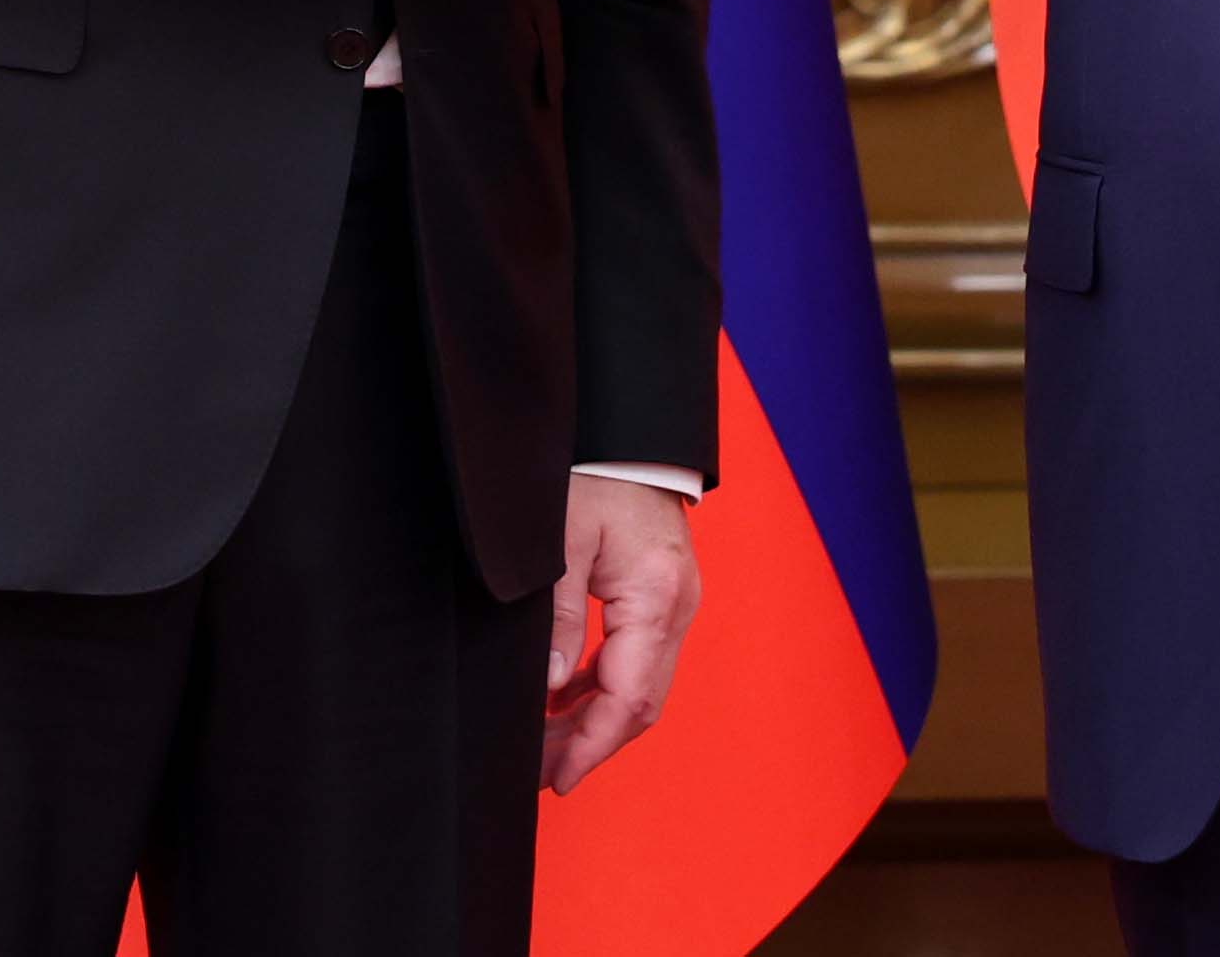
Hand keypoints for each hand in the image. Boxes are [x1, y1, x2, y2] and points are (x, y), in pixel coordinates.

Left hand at [546, 474, 701, 792]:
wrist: (632, 437)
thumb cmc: (595, 477)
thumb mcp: (563, 542)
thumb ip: (560, 617)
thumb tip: (554, 689)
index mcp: (656, 598)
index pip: (628, 698)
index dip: (591, 747)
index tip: (557, 781)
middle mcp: (678, 608)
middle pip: (641, 703)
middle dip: (592, 745)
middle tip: (541, 776)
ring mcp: (677, 604)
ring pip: (643, 687)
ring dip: (597, 721)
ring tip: (545, 749)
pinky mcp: (665, 598)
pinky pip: (640, 660)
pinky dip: (605, 687)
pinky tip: (565, 700)